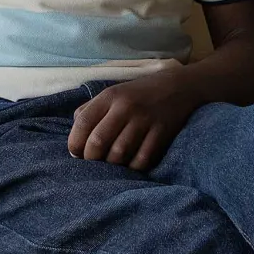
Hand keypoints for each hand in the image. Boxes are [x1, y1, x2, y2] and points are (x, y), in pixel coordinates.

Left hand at [67, 76, 203, 170]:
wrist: (180, 86)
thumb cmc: (139, 93)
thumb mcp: (113, 93)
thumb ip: (91, 109)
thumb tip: (74, 133)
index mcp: (110, 96)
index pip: (82, 122)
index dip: (74, 143)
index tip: (76, 153)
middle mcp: (126, 107)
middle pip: (98, 141)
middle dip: (90, 158)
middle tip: (92, 163)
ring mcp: (145, 120)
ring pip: (119, 153)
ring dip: (111, 165)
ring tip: (110, 165)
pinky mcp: (162, 133)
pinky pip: (142, 159)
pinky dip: (133, 167)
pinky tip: (130, 165)